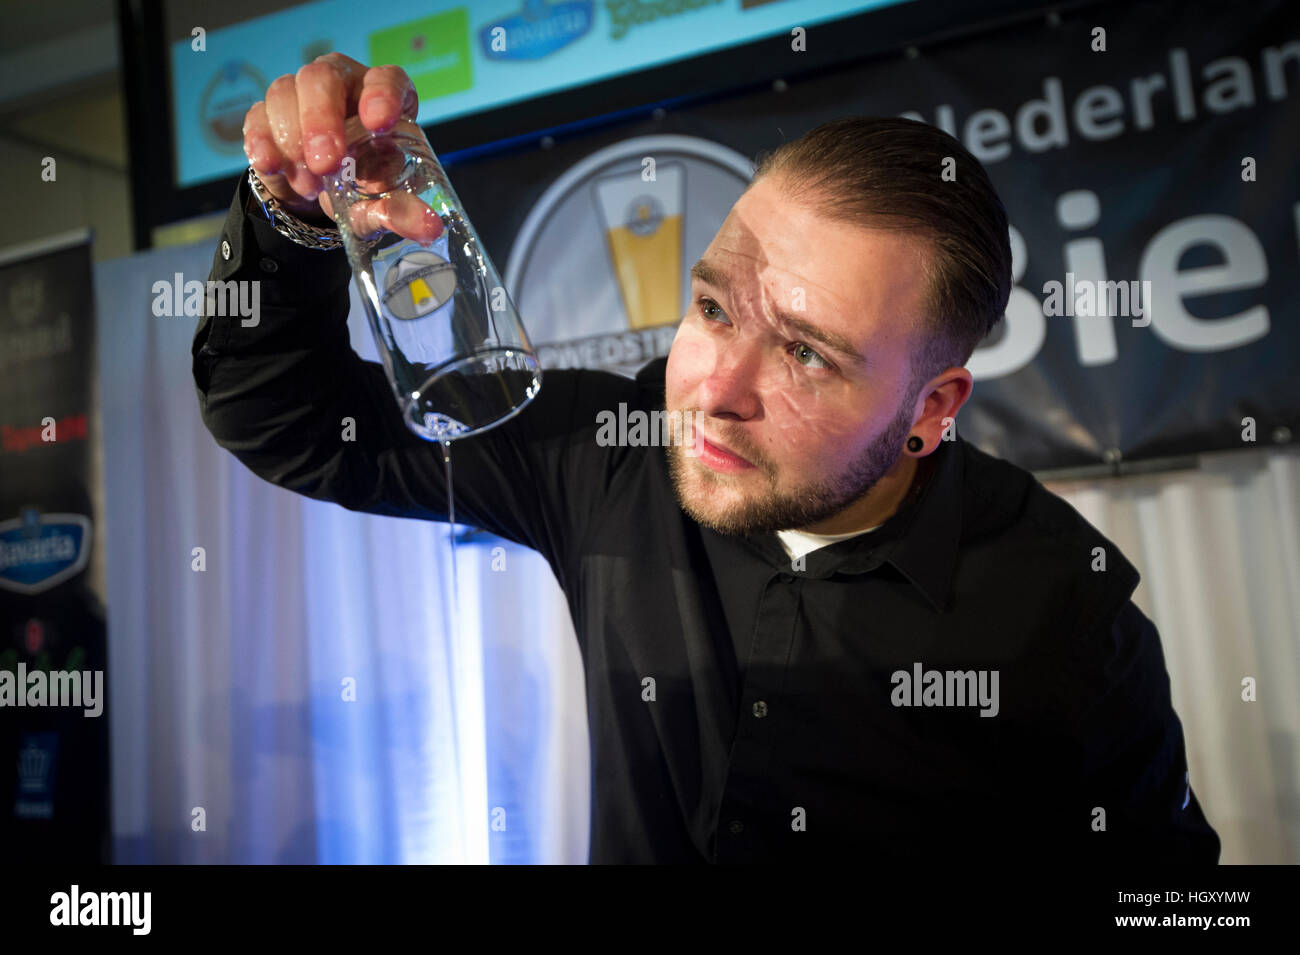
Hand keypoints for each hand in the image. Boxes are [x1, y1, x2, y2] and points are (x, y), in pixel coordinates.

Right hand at [242, 53, 442, 243]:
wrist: (320, 191)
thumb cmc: (363, 182)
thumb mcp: (383, 201)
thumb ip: (402, 212)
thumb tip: (428, 230)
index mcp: (381, 95)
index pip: (385, 79)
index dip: (382, 95)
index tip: (379, 123)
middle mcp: (340, 83)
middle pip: (323, 78)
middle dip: (321, 121)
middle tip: (326, 165)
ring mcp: (299, 92)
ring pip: (285, 91)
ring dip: (293, 140)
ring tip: (309, 185)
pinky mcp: (266, 111)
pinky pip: (257, 115)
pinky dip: (261, 142)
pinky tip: (272, 166)